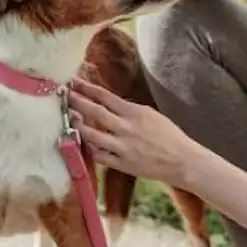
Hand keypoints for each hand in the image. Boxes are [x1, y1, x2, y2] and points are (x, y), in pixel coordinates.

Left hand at [66, 78, 204, 185]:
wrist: (182, 160)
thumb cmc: (170, 136)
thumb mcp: (152, 115)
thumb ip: (130, 110)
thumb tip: (110, 105)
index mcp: (136, 113)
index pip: (106, 97)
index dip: (88, 89)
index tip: (75, 82)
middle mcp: (127, 129)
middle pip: (95, 113)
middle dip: (77, 102)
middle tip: (64, 96)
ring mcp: (123, 148)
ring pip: (92, 136)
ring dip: (78, 126)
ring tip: (69, 119)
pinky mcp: (123, 164)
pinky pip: (100, 156)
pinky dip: (91, 149)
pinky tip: (86, 143)